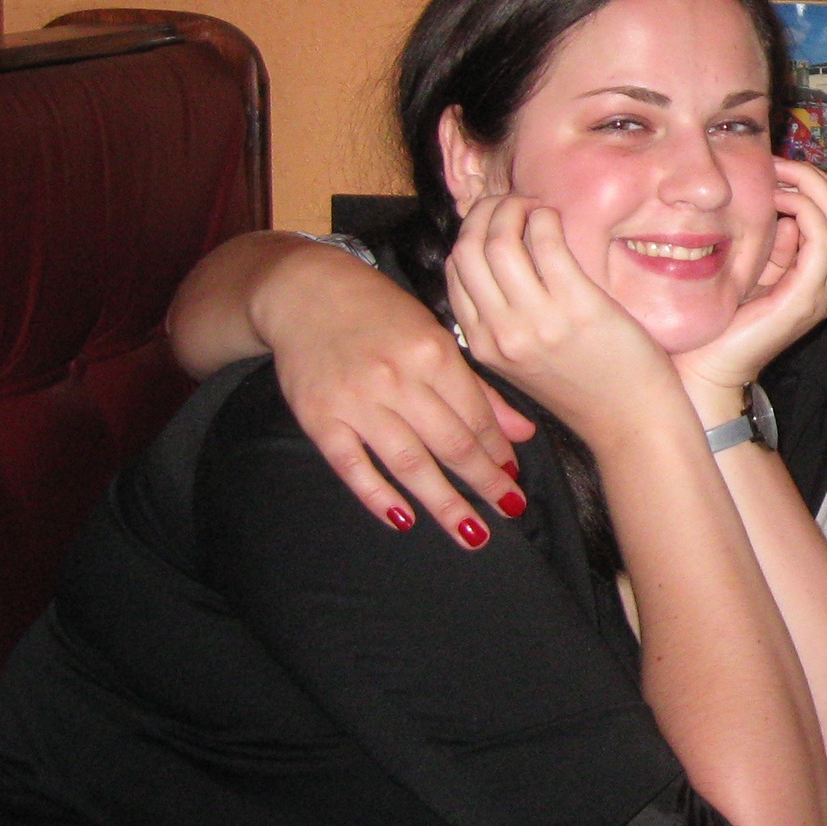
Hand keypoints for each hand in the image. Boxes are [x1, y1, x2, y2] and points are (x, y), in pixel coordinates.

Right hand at [254, 242, 534, 541]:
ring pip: (409, 463)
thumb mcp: (435, 336)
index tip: (514, 477)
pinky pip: (352, 466)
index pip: (475, 415)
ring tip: (471, 533)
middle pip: (450, 444)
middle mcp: (397, 379)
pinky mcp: (318, 418)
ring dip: (444, 502)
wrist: (305, 292)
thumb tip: (522, 435)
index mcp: (432, 353)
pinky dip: (378, 496)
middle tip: (509, 511)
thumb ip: (478, 389)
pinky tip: (404, 519)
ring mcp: (355, 401)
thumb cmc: (380, 313)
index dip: (499, 451)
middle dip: (485, 482)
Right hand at [446, 196, 680, 448]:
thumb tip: (498, 259)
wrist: (632, 423)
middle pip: (467, 249)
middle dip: (486, 212)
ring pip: (498, 241)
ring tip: (536, 207)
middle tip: (513, 204)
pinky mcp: (576, 307)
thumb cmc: (587, 388)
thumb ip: (503, 321)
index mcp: (482, 346)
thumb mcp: (524, 361)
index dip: (471, 234)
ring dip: (515, 209)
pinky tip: (556, 218)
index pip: (455, 271)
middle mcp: (500, 334)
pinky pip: (546, 242)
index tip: (496, 221)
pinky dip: (545, 217)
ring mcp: (535, 322)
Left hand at [676, 159, 826, 419]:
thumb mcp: (752, 272)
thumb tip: (785, 214)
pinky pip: (821, 240)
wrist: (706, 371)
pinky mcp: (806, 299)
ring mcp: (822, 292)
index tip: (776, 167)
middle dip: (816, 178)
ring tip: (774, 178)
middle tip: (777, 164)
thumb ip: (775, 247)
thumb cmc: (719, 323)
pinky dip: (802, 210)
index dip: (815, 183)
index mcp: (818, 277)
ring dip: (809, 188)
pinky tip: (774, 201)